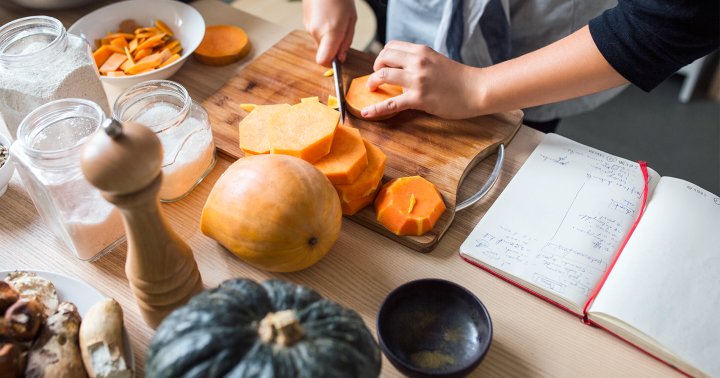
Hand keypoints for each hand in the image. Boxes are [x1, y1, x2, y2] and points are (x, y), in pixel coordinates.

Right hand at [303, 0, 356, 65]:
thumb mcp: (351, 20)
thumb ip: (346, 42)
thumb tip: (341, 58)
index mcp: (330, 33)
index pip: (323, 61)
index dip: (330, 64)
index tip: (338, 59)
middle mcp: (316, 32)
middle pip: (324, 51)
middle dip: (333, 47)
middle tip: (343, 31)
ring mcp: (309, 27)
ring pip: (320, 42)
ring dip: (329, 37)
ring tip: (336, 20)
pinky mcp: (306, 22)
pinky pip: (316, 33)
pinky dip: (323, 29)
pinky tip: (328, 16)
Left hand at [362, 41, 482, 119]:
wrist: (476, 89)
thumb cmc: (459, 79)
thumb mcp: (436, 61)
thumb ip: (419, 62)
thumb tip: (402, 69)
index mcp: (421, 51)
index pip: (391, 46)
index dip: (382, 56)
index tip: (382, 65)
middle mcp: (417, 61)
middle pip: (383, 57)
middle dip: (375, 67)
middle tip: (376, 78)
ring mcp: (417, 79)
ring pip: (382, 75)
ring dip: (373, 82)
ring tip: (372, 89)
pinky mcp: (418, 98)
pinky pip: (391, 103)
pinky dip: (375, 108)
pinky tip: (366, 113)